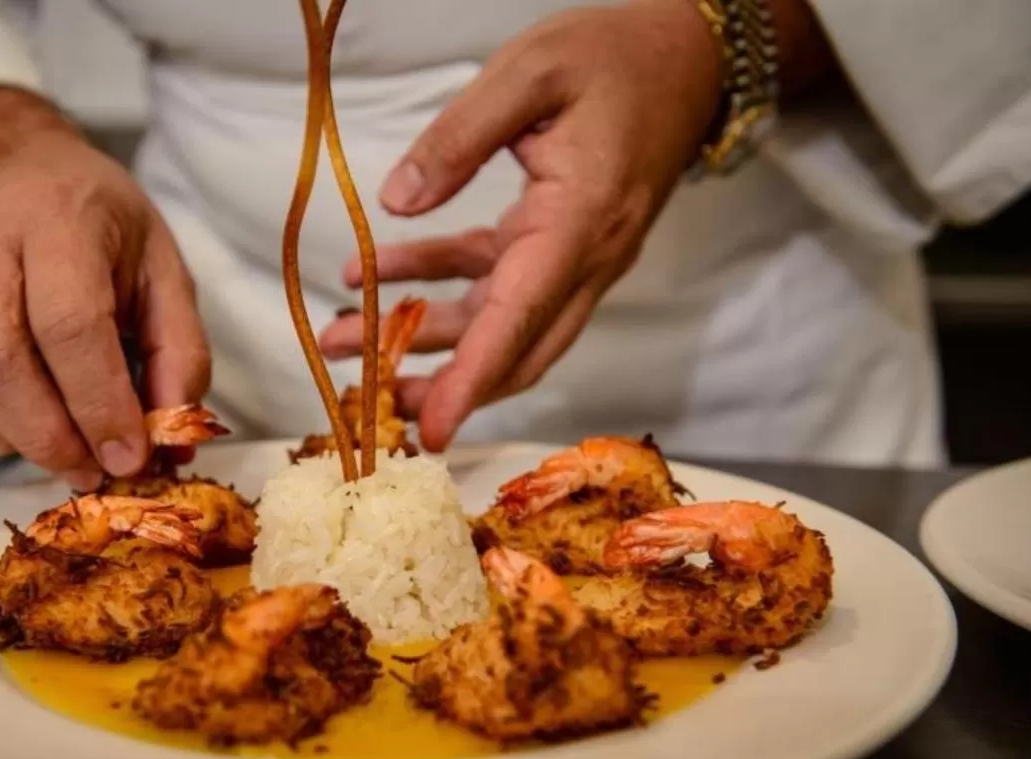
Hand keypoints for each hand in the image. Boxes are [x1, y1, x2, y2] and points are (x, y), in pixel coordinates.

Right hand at [0, 88, 208, 489]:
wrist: (16, 172)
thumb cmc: (100, 228)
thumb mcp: (164, 272)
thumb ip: (178, 354)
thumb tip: (173, 441)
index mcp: (56, 219)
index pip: (68, 324)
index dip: (98, 403)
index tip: (129, 456)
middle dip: (50, 436)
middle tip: (93, 470)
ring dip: (9, 439)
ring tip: (61, 448)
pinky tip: (14, 427)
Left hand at [320, 0, 724, 450]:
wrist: (687, 57)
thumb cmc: (615, 56)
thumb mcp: (527, 73)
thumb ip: (456, 137)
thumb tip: (395, 201)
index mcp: (579, 222)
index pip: (520, 319)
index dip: (471, 380)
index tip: (431, 430)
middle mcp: (584, 258)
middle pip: (511, 348)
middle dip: (438, 381)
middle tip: (367, 395)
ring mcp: (576, 258)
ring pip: (498, 324)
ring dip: (423, 337)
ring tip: (343, 336)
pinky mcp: (560, 245)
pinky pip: (495, 282)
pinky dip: (437, 286)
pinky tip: (377, 275)